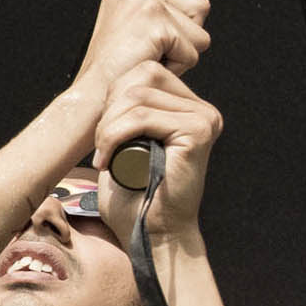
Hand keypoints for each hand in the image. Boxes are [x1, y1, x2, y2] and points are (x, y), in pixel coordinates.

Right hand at [70, 0, 211, 104]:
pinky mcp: (155, 23)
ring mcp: (143, 3)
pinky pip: (194, 50)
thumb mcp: (136, 36)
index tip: (176, 25)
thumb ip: (162, 15)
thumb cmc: (116, 78)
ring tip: (153, 60)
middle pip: (199, 3)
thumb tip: (199, 9)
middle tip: (159, 52)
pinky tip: (153, 67)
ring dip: (184, 53)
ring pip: (201, 29)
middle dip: (190, 34)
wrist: (96, 100)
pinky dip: (180, 67)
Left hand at [91, 62, 223, 241]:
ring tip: (104, 156)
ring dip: (108, 126)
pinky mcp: (198, 133)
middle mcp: (203, 111)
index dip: (115, 95)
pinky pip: (142, 117)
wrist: (154, 234)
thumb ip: (127, 110)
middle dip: (111, 107)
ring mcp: (204, 120)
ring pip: (138, 96)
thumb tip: (112, 80)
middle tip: (101, 145)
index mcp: (189, 109)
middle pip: (143, 74)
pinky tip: (108, 161)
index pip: (146, 71)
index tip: (104, 134)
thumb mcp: (126, 142)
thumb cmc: (136, 196)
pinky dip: (114, 136)